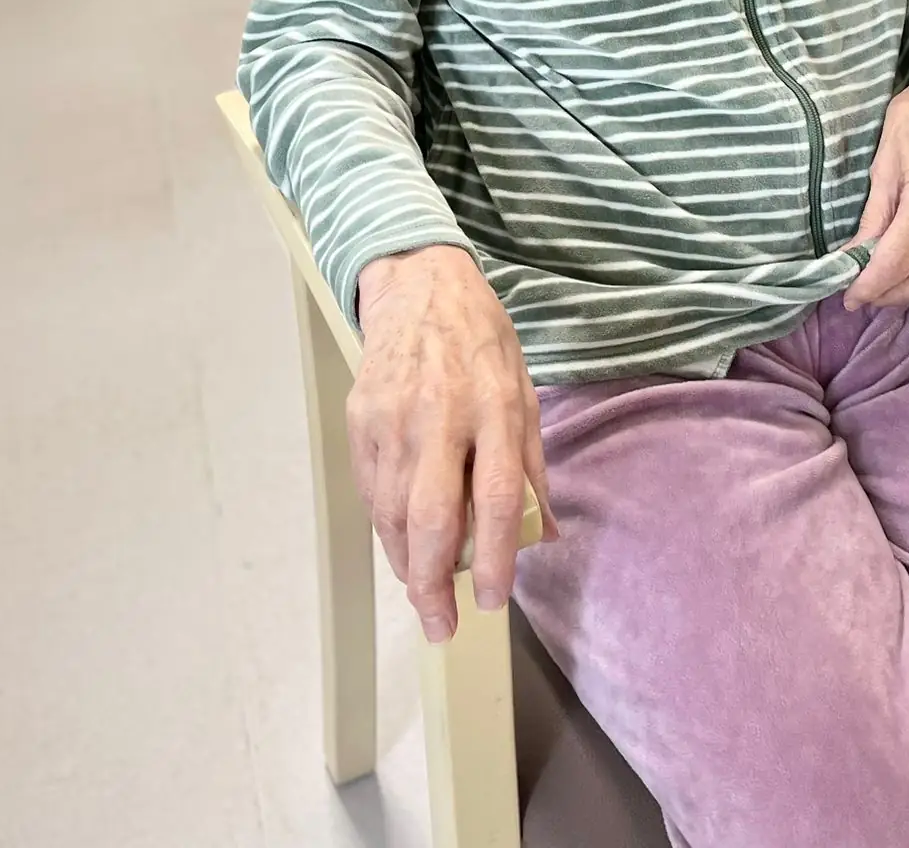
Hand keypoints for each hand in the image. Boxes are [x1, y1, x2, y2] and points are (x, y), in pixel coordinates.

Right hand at [351, 245, 556, 641]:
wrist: (417, 283)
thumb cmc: (480, 339)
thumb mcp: (524, 387)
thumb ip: (532, 463)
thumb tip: (547, 532)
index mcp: (494, 406)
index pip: (497, 496)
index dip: (498, 558)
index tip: (495, 602)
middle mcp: (440, 416)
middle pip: (433, 517)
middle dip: (436, 583)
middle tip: (443, 626)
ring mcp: (393, 419)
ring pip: (393, 513)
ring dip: (407, 566)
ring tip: (424, 598)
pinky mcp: (361, 420)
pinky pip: (371, 492)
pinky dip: (385, 531)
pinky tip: (402, 550)